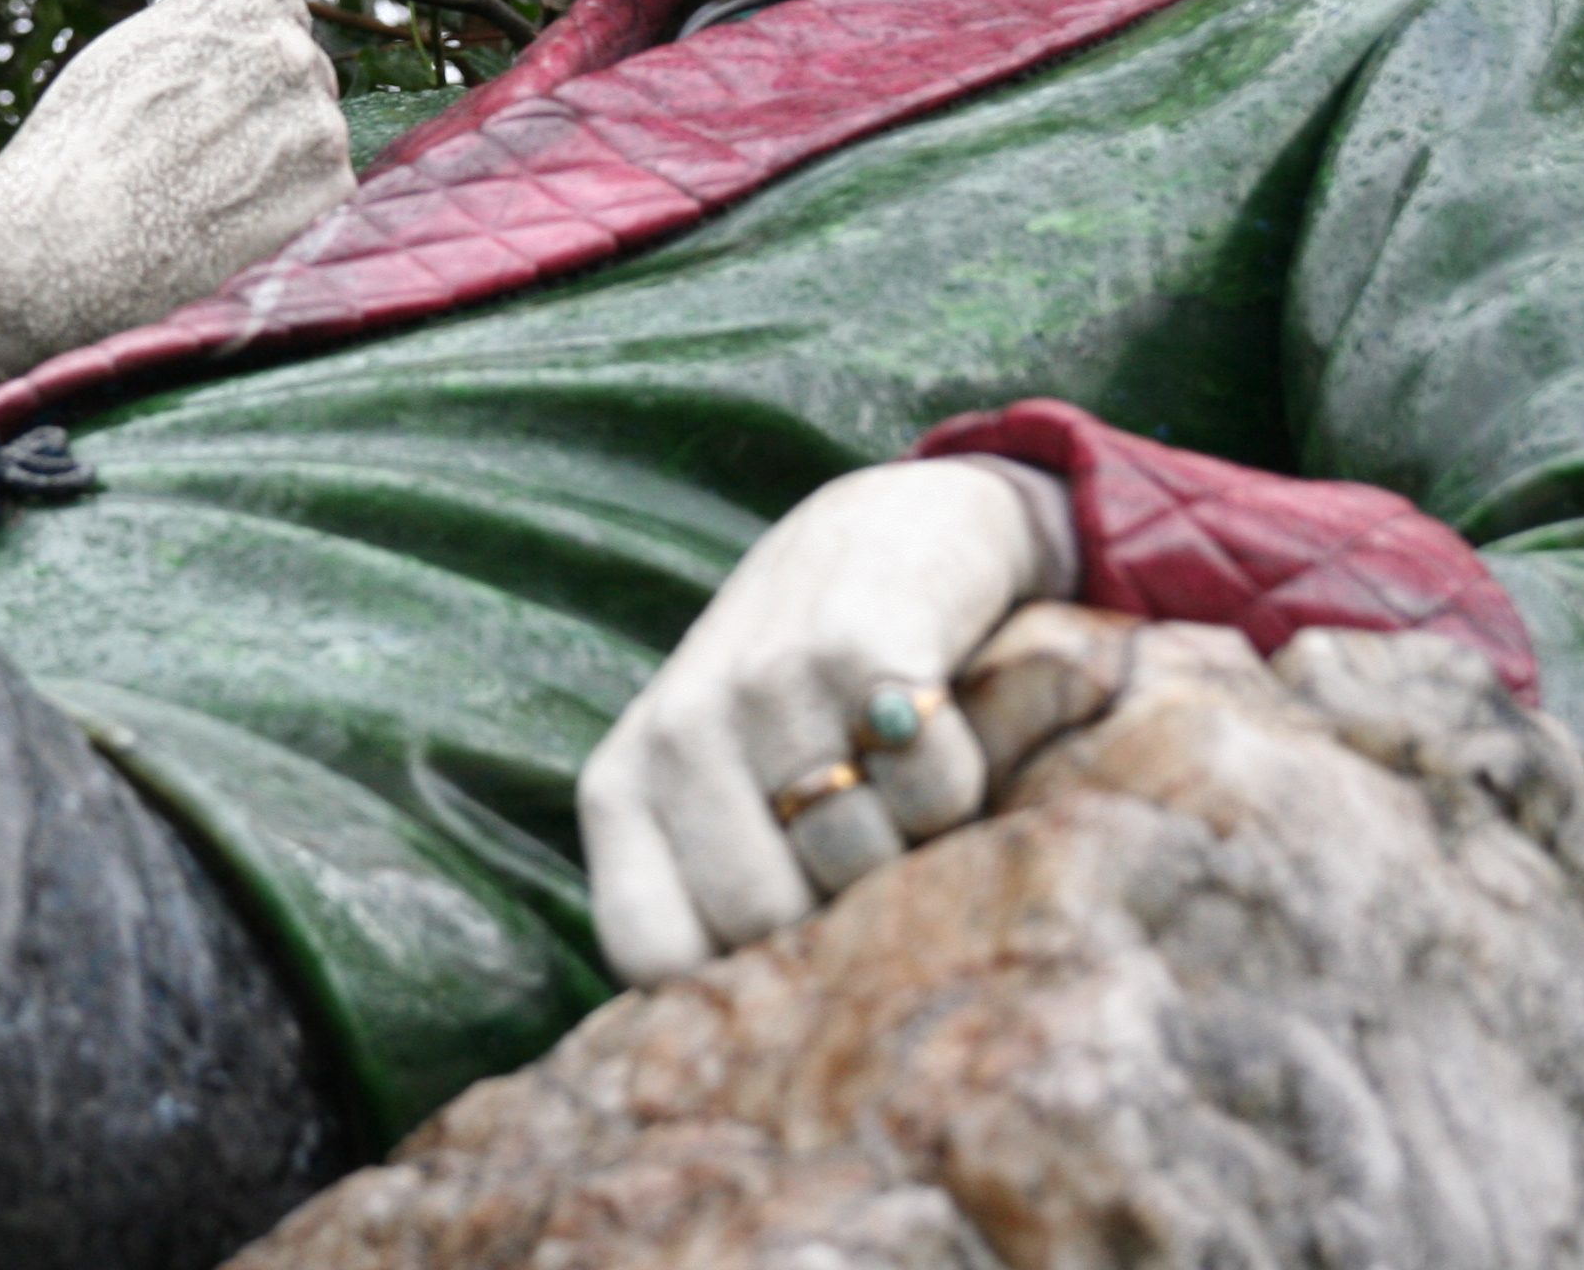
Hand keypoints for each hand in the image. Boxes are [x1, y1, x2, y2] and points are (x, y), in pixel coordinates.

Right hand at [0, 0, 354, 380]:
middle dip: (261, 106)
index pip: (276, 6)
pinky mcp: (330, 193)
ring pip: (312, 134)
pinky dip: (285, 210)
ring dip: (274, 160)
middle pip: (300, 72)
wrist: (60, 252)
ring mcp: (319, 123)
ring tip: (201, 192)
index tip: (194, 93)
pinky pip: (321, 192)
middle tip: (190, 153)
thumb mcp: (129, 44)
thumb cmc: (79, 143)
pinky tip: (227, 227)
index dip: (232, 56)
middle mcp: (294, 50)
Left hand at [576, 456, 1076, 985]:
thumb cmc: (804, 696)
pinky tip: (943, 726)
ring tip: (899, 775)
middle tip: (873, 841)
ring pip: (857, 858)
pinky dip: (961, 778)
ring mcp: (763, 681)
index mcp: (622, 784)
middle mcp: (677, 732)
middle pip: (768, 924)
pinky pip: (929, 786)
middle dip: (842, 913)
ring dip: (912, 842)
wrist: (891, 531)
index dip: (738, 984)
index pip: (653, 956)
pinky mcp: (858, 642)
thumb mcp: (723, 790)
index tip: (799, 949)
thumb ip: (714, 899)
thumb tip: (750, 1052)